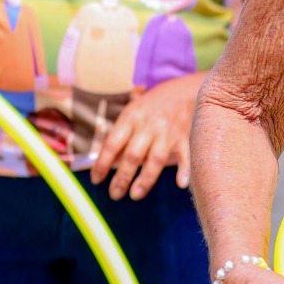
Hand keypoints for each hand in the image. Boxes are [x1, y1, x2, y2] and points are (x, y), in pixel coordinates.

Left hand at [90, 74, 199, 199]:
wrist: (185, 88)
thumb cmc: (153, 104)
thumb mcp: (133, 111)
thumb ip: (121, 134)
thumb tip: (106, 160)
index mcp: (131, 117)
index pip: (112, 143)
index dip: (102, 163)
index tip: (96, 179)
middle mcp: (149, 125)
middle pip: (133, 155)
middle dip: (122, 177)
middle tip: (114, 195)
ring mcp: (169, 132)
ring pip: (156, 159)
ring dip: (145, 179)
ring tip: (135, 195)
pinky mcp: (186, 136)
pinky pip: (186, 155)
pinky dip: (185, 169)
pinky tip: (180, 183)